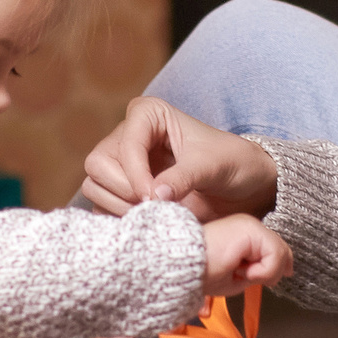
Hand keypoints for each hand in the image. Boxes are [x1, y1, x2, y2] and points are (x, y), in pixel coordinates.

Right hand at [78, 96, 277, 221]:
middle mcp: (127, 135)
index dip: (136, 174)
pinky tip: (147, 222)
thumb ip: (184, 178)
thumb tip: (154, 196)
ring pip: (94, 186)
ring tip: (157, 214)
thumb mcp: (212, 166)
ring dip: (121, 207)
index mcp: (147, 114)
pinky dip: (119, 218)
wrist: (243, 184)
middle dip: (125, 191)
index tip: (156, 198)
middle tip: (156, 207)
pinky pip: (100, 206)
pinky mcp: (120, 190)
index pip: (125, 145)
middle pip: (98, 165)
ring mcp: (120, 163)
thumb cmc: (231, 162)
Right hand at [200, 215, 290, 295]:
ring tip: (241, 273)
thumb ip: (260, 271)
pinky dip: (263, 270)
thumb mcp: (239, 277)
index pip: (273, 247)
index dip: (279, 265)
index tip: (270, 280)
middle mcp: (248, 226)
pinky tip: (244, 270)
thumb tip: (280, 272)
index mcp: (242, 234)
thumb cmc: (201, 273)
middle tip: (246, 277)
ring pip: (280, 253)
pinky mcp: (251, 229)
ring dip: (264, 273)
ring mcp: (250, 226)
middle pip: (282, 249)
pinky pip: (275, 255)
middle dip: (272, 271)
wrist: (184, 267)